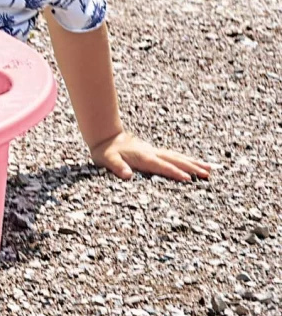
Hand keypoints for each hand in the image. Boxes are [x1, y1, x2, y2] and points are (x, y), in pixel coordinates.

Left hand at [89, 130, 211, 182]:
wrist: (105, 136)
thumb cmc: (105, 151)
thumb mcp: (107, 160)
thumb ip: (117, 167)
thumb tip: (127, 175)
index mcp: (143, 157)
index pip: (161, 166)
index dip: (174, 173)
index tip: (188, 179)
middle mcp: (152, 153)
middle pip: (175, 160)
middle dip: (192, 167)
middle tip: (208, 174)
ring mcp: (155, 151)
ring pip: (178, 157)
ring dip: (193, 163)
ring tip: (210, 168)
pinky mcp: (155, 152)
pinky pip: (174, 156)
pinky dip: (186, 159)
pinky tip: (195, 163)